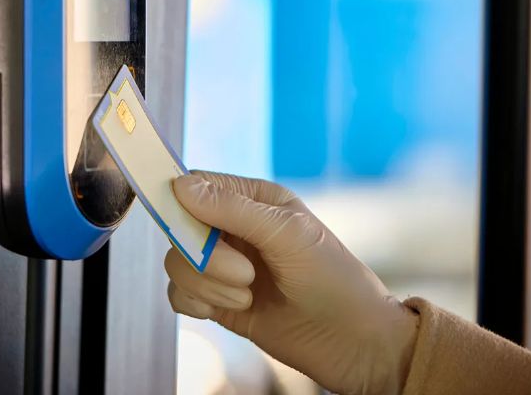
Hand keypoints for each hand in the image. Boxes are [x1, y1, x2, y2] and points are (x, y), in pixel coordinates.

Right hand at [165, 171, 419, 394]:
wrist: (353, 344)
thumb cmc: (335, 280)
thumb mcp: (288, 234)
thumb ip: (233, 209)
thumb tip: (181, 187)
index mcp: (252, 201)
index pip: (197, 185)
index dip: (182, 203)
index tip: (189, 226)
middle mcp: (233, 229)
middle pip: (180, 227)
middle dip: (204, 255)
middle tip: (244, 273)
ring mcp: (222, 266)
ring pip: (177, 262)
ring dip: (206, 283)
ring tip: (247, 294)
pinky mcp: (216, 300)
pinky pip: (178, 293)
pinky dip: (195, 302)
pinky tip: (225, 308)